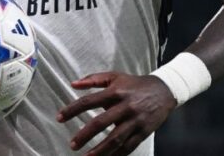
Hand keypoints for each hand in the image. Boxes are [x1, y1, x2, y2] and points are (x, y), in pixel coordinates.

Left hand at [57, 72, 176, 154]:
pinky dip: (116, 155)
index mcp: (116, 91)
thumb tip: (73, 84)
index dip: (72, 110)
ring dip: (100, 150)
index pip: (89, 101)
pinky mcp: (144, 131)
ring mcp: (136, 120)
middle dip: (84, 135)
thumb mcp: (115, 77)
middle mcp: (125, 106)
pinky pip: (128, 147)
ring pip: (115, 139)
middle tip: (72, 144)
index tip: (59, 118)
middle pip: (101, 122)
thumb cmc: (134, 84)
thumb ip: (93, 79)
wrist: (164, 90)